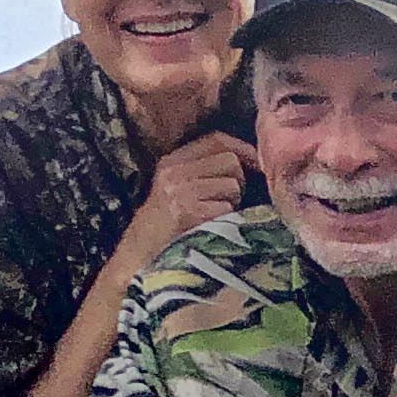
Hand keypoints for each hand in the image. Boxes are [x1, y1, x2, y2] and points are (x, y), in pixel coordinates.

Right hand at [135, 129, 257, 254]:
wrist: (140, 256)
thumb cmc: (167, 225)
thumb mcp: (176, 187)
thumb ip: (204, 169)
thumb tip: (250, 156)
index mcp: (172, 161)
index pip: (215, 139)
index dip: (241, 148)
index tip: (256, 162)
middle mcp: (175, 172)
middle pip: (230, 160)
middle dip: (239, 180)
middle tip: (228, 198)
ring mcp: (181, 192)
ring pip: (232, 184)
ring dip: (233, 202)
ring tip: (217, 214)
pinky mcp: (190, 213)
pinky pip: (227, 208)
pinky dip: (226, 219)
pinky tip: (212, 227)